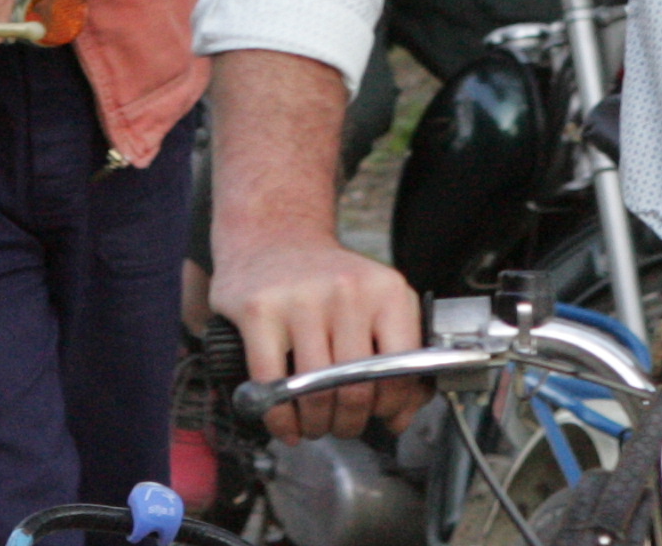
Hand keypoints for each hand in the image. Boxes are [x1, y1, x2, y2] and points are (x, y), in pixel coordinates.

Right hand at [209, 230, 425, 442]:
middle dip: (350, 423)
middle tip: (342, 424)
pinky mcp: (260, 309)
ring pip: (314, 394)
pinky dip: (280, 419)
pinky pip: (273, 386)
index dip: (391, 407)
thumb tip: (401, 418)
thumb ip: (400, 359)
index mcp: (386, 290)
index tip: (380, 416)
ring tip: (314, 423)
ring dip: (315, 425)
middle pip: (356, 390)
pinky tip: (285, 422)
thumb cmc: (330, 280)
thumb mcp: (378, 304)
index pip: (400, 372)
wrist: (276, 236)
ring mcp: (301, 299)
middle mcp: (347, 290)